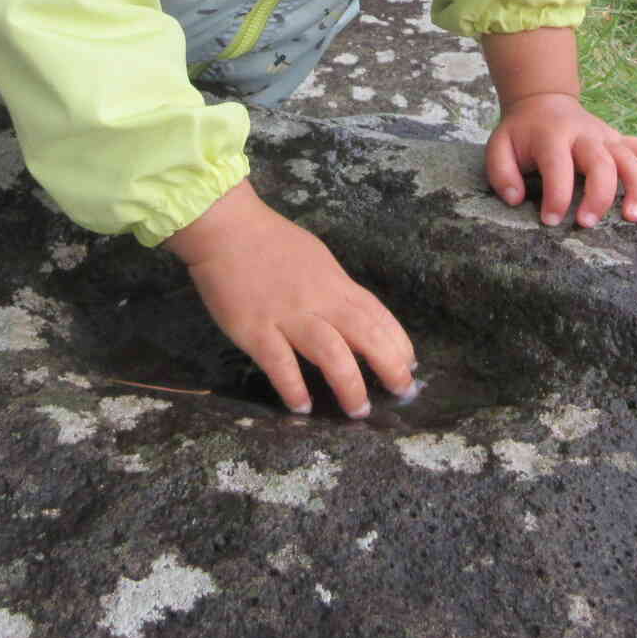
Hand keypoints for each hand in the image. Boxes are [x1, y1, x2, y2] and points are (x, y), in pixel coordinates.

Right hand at [164, 180, 415, 417]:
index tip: (409, 365)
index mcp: (334, 283)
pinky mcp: (254, 329)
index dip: (397, 342)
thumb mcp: (316, 259)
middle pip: (364, 334)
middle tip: (402, 392)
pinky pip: (279, 362)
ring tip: (358, 410)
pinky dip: (293, 386)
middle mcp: (318, 300)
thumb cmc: (272, 242)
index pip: (376, 314)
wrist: (227, 228)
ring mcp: (286, 316)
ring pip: (329, 351)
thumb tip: (356, 319)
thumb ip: (335, 290)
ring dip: (348, 383)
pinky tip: (302, 407)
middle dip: (388, 365)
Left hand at [485, 92, 636, 228]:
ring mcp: (606, 137)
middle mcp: (584, 135)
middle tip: (586, 224)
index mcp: (552, 136)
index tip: (550, 220)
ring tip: (632, 216)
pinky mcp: (619, 140)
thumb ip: (501, 173)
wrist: (543, 101)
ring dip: (636, 187)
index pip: (558, 166)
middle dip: (598, 196)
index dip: (556, 196)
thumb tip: (515, 199)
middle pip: (601, 163)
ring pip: (631, 158)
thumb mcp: (499, 146)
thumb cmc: (521, 133)